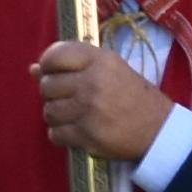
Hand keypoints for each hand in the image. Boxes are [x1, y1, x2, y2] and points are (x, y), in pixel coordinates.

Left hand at [32, 36, 171, 165]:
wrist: (158, 130)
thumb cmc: (132, 96)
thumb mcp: (109, 70)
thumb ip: (72, 66)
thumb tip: (33, 69)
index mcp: (100, 60)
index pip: (55, 55)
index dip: (48, 65)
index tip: (53, 73)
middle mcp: (93, 82)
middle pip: (47, 85)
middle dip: (53, 93)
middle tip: (70, 98)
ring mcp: (89, 110)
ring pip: (49, 111)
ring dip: (57, 115)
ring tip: (75, 115)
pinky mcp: (87, 135)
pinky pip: (55, 134)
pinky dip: (62, 134)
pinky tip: (77, 130)